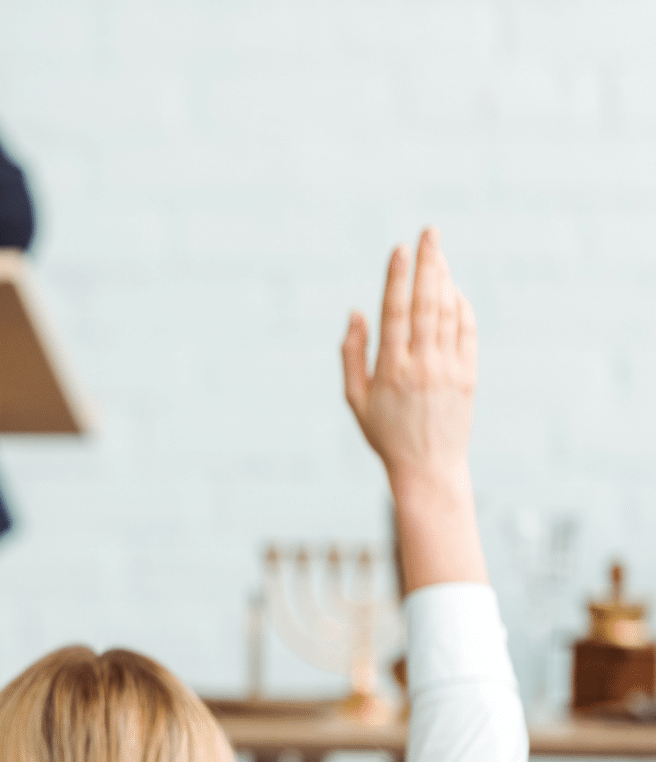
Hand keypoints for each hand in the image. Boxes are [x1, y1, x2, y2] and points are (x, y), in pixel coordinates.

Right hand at [340, 227, 486, 590]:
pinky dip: (462, 306)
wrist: (429, 467)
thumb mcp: (356, 398)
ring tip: (439, 254)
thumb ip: (352, 354)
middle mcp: (423, 365)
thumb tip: (357, 312)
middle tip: (430, 233)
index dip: (398, 278)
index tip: (400, 249)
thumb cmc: (385, 433)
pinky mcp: (469, 375)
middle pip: (427, 303)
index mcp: (391, 370)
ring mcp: (449, 369)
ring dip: (445, 279)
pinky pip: (467, 331)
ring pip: (449, 312)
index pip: (396, 312)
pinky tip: (453, 289)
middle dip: (430, 263)